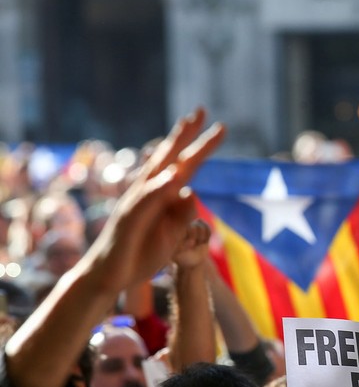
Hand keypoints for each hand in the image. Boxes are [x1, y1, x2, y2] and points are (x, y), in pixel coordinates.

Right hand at [84, 109, 223, 293]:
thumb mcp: (174, 236)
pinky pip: (147, 201)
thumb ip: (184, 215)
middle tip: (201, 110)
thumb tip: (192, 193)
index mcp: (162, 196)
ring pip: (157, 172)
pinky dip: (160, 187)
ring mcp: (136, 203)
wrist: (111, 276)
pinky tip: (174, 176)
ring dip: (173, 149)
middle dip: (185, 134)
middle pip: (169, 158)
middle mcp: (148, 193)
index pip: (185, 167)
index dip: (201, 147)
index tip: (220, 127)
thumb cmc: (142, 252)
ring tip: (188, 127)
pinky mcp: (128, 220)